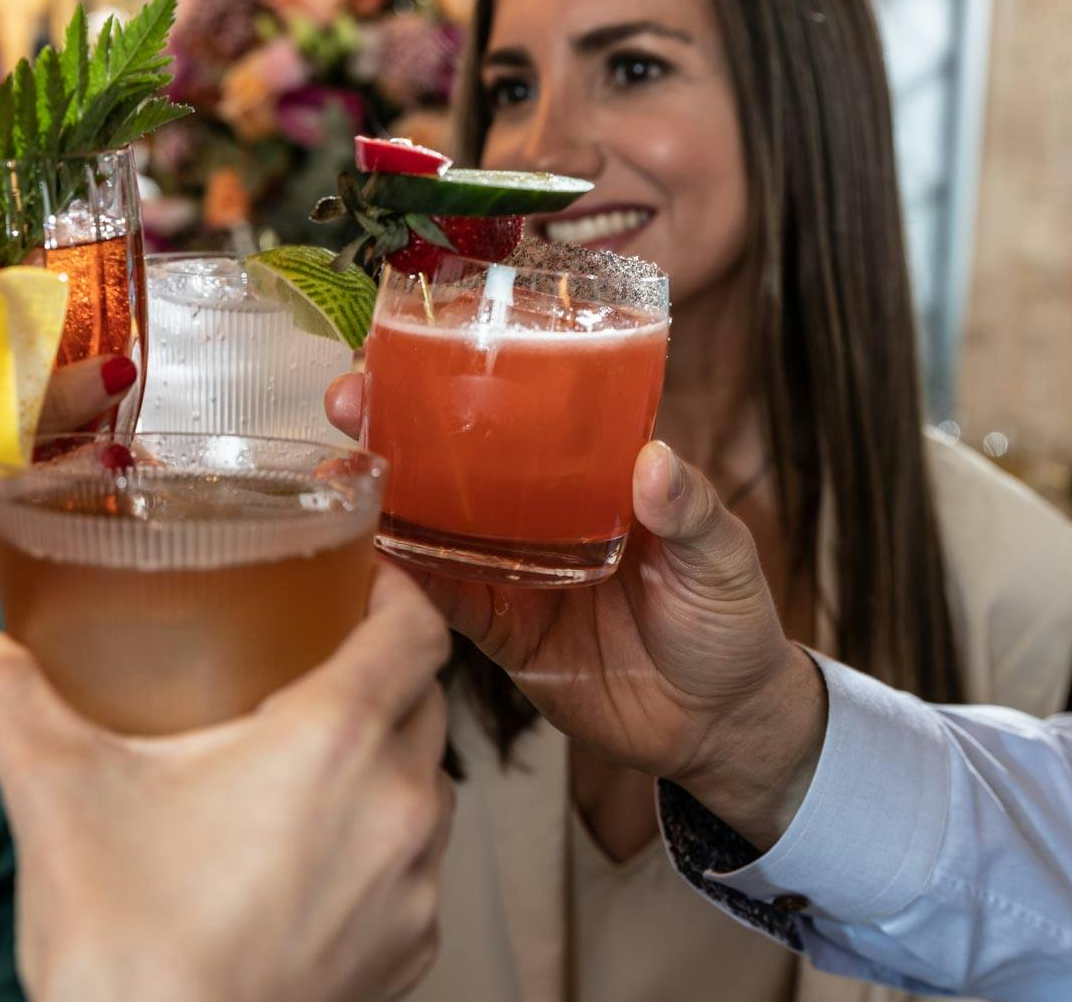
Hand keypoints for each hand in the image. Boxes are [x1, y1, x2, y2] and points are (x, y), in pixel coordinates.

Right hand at [0, 565, 453, 1001]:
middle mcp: (400, 804)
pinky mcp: (411, 951)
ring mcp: (416, 886)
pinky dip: (380, 845)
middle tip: (314, 662)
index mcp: (336, 739)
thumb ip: (20, 707)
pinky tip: (313, 857)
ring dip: (386, 761)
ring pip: (427, 787)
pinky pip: (416, 870)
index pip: (415, 631)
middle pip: (423, 703)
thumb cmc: (126, 936)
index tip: (358, 580)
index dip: (396, 592)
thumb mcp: (57, 800)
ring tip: (313, 761)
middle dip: (382, 672)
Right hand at [327, 374, 825, 843]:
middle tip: (350, 397)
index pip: (526, 409)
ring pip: (435, 523)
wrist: (722, 725)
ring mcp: (514, 569)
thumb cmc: (733, 620)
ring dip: (386, 495)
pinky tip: (368, 558)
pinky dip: (407, 583)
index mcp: (593, 471)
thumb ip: (692, 510)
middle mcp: (541, 510)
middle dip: (397, 424)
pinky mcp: (502, 631)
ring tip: (339, 468)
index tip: (420, 346)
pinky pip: (445, 602)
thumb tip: (655, 461)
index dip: (470, 376)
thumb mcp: (725, 554)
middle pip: (458, 458)